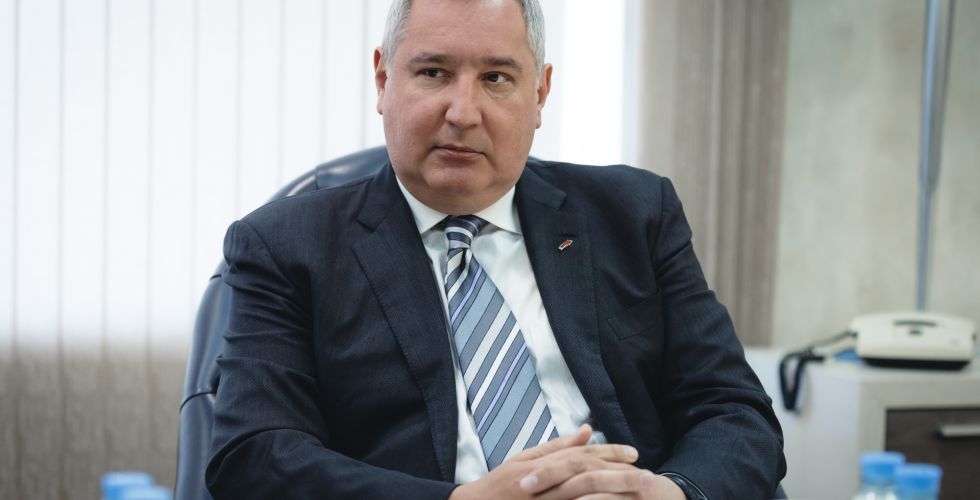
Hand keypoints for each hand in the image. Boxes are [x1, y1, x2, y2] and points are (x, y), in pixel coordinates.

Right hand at [449, 425, 679, 499]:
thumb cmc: (499, 484)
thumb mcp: (525, 459)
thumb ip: (557, 446)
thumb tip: (587, 429)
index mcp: (541, 466)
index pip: (582, 455)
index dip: (610, 452)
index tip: (634, 454)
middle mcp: (544, 485)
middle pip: (589, 476)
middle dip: (621, 475)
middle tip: (649, 476)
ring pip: (586, 496)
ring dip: (615, 495)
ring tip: (640, 494)